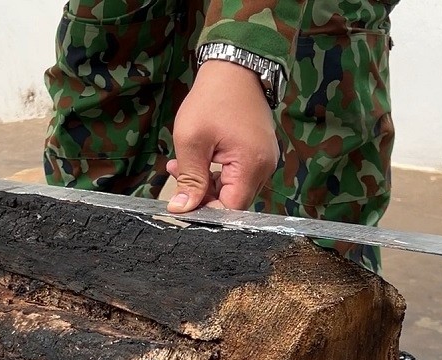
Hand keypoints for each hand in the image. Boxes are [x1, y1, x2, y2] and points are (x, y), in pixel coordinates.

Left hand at [166, 60, 277, 212]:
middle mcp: (264, 167)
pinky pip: (238, 174)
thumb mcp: (191, 140)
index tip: (183, 200)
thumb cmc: (213, 98)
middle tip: (177, 173)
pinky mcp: (259, 154)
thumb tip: (182, 210)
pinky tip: (199, 158)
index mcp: (251, 165)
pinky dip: (217, 172)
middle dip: (203, 194)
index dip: (206, 209)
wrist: (235, 68)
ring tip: (181, 164)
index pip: (231, 208)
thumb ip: (189, 179)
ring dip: (206, 182)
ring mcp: (264, 160)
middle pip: (233, 200)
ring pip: (233, 188)